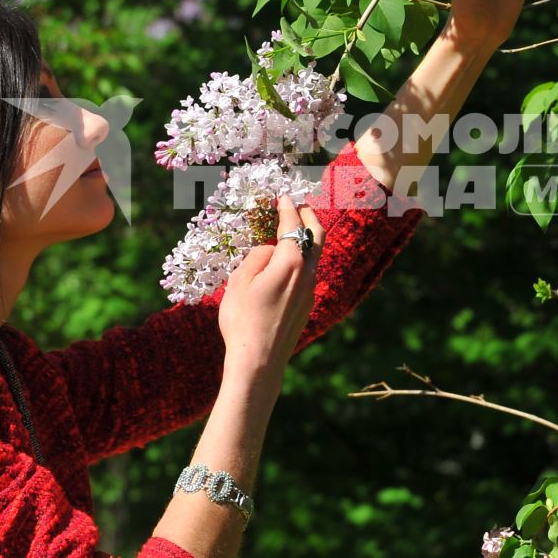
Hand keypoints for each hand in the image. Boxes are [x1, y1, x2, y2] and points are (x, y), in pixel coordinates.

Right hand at [216, 193, 323, 395]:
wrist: (259, 361)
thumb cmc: (243, 319)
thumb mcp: (240, 280)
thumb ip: (258, 257)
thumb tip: (270, 251)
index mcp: (291, 262)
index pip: (292, 225)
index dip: (288, 207)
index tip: (284, 196)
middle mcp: (307, 273)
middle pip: (316, 236)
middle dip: (309, 217)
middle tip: (301, 206)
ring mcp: (310, 291)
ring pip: (315, 256)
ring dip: (307, 239)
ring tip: (295, 231)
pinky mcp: (307, 305)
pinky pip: (309, 273)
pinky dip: (303, 258)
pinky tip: (289, 263)